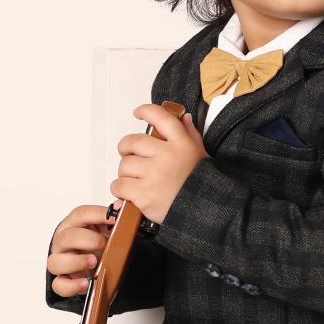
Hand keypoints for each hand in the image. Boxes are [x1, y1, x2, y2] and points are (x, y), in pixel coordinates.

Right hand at [47, 204, 113, 296]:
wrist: (94, 267)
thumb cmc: (98, 246)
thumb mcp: (105, 230)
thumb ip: (111, 220)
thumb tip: (121, 207)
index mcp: (74, 225)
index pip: (80, 214)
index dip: (98, 214)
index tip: (115, 218)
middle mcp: (63, 242)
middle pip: (67, 237)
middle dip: (89, 240)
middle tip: (105, 244)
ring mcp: (61, 262)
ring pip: (56, 262)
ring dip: (76, 262)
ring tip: (93, 262)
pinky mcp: (62, 281)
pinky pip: (59, 285)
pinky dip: (72, 285)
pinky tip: (86, 283)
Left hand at [109, 104, 206, 221]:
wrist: (204, 212)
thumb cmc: (201, 186)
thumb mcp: (200, 155)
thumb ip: (191, 135)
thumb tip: (183, 118)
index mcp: (182, 144)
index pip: (161, 118)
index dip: (146, 111)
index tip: (138, 112)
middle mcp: (167, 156)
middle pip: (133, 142)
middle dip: (126, 148)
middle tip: (129, 156)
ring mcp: (154, 174)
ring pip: (124, 165)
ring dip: (125, 173)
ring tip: (134, 180)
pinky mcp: (144, 193)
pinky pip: (119, 185)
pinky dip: (119, 189)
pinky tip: (128, 193)